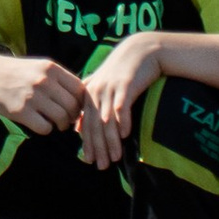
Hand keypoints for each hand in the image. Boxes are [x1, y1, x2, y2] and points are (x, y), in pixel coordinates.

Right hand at [0, 53, 84, 135]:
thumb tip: (82, 101)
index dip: (80, 101)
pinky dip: (45, 129)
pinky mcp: (21, 111)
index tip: (73, 106)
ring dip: (60, 124)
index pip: (79, 89)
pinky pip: (45, 128)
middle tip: (64, 118)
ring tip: (53, 122)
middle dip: (71, 116)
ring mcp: (32, 96)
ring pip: (61, 118)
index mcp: (50, 68)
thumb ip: (59, 80)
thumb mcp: (38, 68)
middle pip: (72, 106)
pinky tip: (38, 122)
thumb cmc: (15, 73)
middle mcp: (43, 80)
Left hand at [76, 34, 163, 168]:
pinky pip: (121, 106)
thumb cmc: (121, 73)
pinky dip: (122, 121)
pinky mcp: (125, 85)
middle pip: (94, 124)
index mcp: (87, 93)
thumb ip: (89, 107)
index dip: (87, 143)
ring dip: (111, 140)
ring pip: (107, 119)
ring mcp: (109, 88)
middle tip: (101, 166)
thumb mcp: (101, 88)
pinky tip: (125, 135)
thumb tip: (78, 129)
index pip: (84, 123)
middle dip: (97, 147)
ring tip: (114, 158)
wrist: (140, 52)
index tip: (89, 161)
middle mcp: (95, 91)